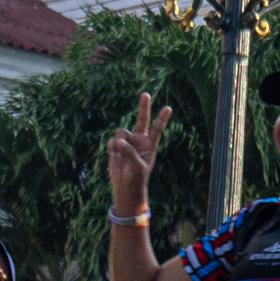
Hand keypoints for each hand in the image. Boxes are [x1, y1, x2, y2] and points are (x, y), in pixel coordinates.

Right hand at [107, 93, 167, 207]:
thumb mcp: (136, 167)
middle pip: (141, 120)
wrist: (125, 186)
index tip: (168, 108)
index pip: (157, 129)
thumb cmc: (136, 178)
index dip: (161, 118)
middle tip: (146, 95)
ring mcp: (128, 142)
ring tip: (119, 155)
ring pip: (121, 132)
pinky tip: (113, 156)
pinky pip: (112, 140)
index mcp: (150, 145)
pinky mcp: (117, 146)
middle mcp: (140, 140)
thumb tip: (119, 141)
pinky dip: (111, 148)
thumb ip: (129, 153)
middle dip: (143, 107)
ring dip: (118, 142)